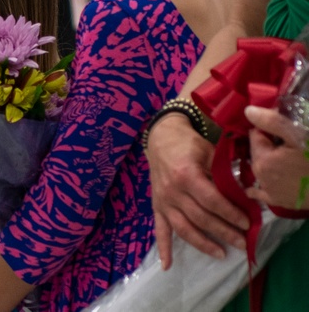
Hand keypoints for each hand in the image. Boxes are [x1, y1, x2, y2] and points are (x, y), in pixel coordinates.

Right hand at [147, 113, 247, 267]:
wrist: (160, 138)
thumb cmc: (188, 144)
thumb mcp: (208, 152)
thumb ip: (223, 173)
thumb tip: (245, 194)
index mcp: (186, 175)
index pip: (212, 201)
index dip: (231, 214)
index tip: (248, 223)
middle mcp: (173, 191)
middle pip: (201, 218)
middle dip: (224, 232)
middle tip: (243, 242)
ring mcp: (163, 201)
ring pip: (183, 228)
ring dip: (203, 244)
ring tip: (222, 254)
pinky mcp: (156, 206)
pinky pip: (159, 229)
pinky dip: (163, 248)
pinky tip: (167, 266)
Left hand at [246, 105, 308, 209]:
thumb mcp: (299, 136)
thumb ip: (273, 122)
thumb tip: (248, 112)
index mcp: (262, 159)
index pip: (255, 135)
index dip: (268, 128)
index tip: (282, 128)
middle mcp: (260, 175)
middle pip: (258, 151)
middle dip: (268, 144)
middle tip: (287, 142)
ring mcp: (268, 190)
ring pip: (261, 167)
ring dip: (267, 160)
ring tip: (284, 156)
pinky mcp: (278, 201)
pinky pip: (260, 194)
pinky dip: (256, 190)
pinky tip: (251, 189)